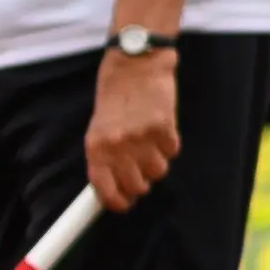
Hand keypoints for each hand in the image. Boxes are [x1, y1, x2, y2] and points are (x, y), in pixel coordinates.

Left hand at [84, 49, 179, 211]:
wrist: (135, 65)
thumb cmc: (114, 96)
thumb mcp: (98, 127)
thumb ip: (104, 156)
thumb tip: (114, 186)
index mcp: (96, 147)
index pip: (105, 189)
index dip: (117, 202)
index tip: (123, 204)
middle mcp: (118, 146)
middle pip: (137, 186)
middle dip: (140, 182)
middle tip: (140, 169)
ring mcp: (142, 137)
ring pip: (158, 172)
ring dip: (156, 163)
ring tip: (149, 143)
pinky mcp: (165, 127)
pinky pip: (172, 151)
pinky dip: (169, 145)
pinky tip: (160, 129)